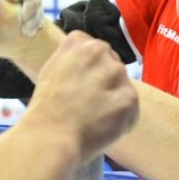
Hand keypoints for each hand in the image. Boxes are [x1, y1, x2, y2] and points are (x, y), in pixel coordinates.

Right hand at [22, 31, 138, 164]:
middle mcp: (101, 51)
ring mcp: (117, 75)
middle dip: (106, 83)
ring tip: (96, 116)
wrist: (51, 137)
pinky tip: (104, 126)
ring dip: (115, 101)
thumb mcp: (52, 67)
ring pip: (124, 86)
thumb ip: (72, 56)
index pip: (97, 51)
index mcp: (80, 42)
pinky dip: (123, 120)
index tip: (79, 86)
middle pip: (113, 66)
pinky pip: (132, 108)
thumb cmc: (46, 106)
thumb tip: (87, 56)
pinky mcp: (129, 98)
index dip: (90, 71)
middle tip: (88, 103)